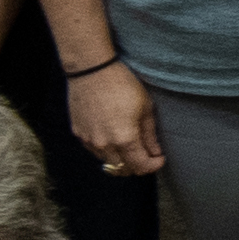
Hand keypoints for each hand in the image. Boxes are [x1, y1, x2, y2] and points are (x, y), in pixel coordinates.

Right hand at [67, 56, 163, 179]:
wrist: (91, 69)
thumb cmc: (121, 84)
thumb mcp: (144, 107)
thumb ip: (150, 135)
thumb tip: (155, 152)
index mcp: (124, 139)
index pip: (141, 166)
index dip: (153, 165)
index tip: (159, 158)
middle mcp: (104, 145)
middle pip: (123, 170)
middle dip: (137, 166)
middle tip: (146, 155)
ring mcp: (89, 141)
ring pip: (107, 162)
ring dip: (120, 159)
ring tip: (129, 146)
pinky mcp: (79, 134)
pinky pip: (94, 151)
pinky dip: (105, 150)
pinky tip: (112, 136)